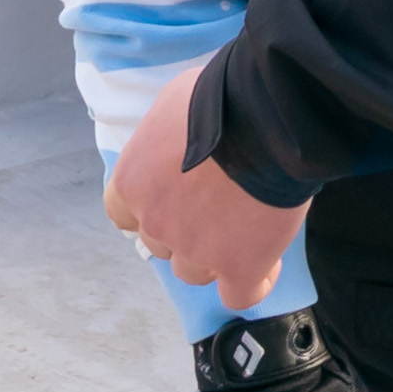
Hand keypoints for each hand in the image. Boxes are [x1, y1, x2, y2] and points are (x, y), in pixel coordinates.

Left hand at [112, 58, 309, 309]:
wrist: (269, 116)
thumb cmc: (223, 96)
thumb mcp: (176, 101)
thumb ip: (169, 133)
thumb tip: (182, 134)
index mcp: (133, 181)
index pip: (123, 215)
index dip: (149, 209)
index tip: (174, 199)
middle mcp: (156, 222)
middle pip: (163, 246)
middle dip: (186, 231)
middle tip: (220, 206)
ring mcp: (196, 249)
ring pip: (196, 272)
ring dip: (215, 257)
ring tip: (246, 231)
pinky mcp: (239, 266)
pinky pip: (240, 294)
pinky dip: (252, 283)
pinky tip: (265, 265)